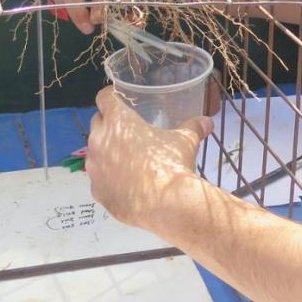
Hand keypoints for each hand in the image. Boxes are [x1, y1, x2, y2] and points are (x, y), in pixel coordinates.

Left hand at [86, 86, 212, 227]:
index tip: (118, 102)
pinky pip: (99, 179)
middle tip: (126, 132)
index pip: (104, 98)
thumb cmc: (173, 163)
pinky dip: (108, 179)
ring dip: (106, 152)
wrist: (167, 203)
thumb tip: (208, 122)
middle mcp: (99, 140)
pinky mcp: (96, 190)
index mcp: (118, 121)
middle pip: (97, 123)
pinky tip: (125, 184)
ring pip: (95, 152)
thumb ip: (193, 127)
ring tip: (126, 160)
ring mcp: (94, 167)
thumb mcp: (186, 141)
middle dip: (108, 125)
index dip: (111, 98)